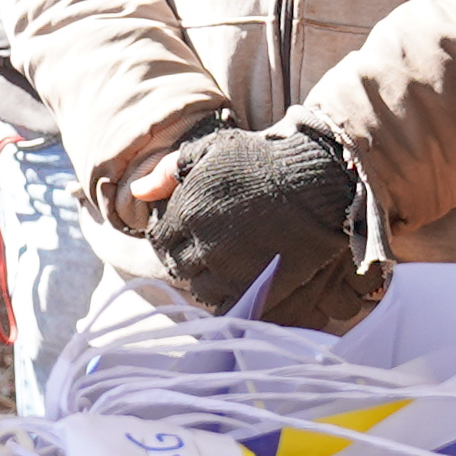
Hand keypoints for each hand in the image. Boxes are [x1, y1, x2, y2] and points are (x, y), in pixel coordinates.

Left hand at [151, 123, 373, 328]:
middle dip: (185, 257)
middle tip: (203, 247)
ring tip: (220, 265)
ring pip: (200, 289)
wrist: (318, 181)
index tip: (182, 231)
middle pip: (177, 266)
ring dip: (204, 279)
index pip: (158, 238)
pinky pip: (227, 306)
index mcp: (188, 210)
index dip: (168, 235)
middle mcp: (204, 244)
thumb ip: (169, 171)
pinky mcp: (257, 286)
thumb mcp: (212, 150)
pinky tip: (236, 282)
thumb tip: (137, 193)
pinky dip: (226, 299)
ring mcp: (231, 269)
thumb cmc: (262, 158)